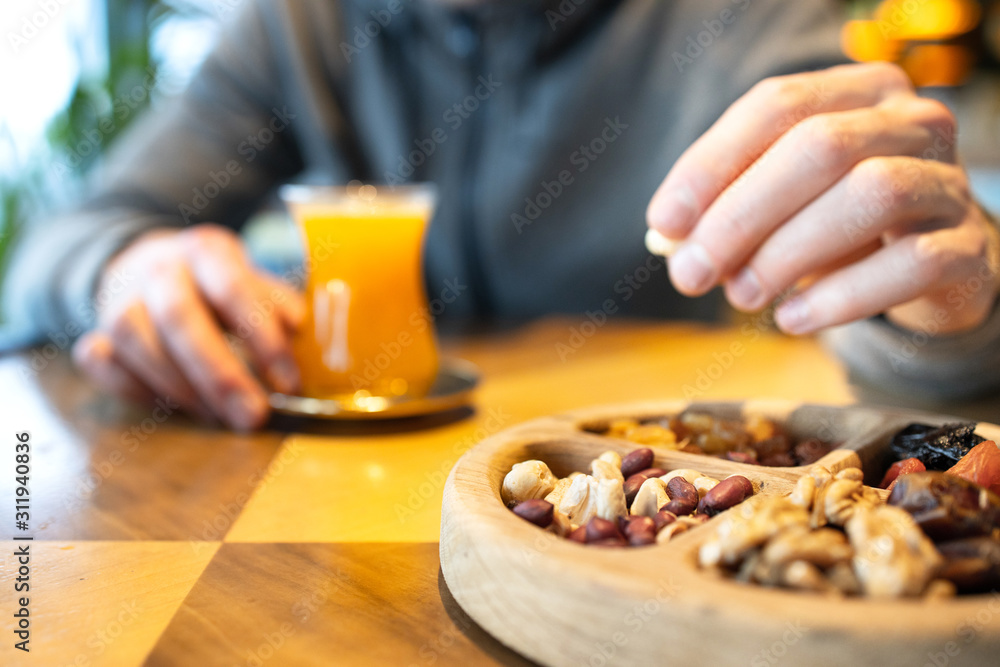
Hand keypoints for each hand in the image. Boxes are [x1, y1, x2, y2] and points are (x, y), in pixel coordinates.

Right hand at [72, 225, 303, 429]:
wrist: (152, 266)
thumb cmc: (218, 285)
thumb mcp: (255, 281)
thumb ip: (276, 304)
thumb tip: (298, 327)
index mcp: (207, 250)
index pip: (233, 289)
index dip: (262, 338)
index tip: (288, 383)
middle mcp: (159, 268)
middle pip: (179, 317)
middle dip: (218, 374)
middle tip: (252, 417)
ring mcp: (119, 297)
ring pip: (133, 338)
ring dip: (179, 387)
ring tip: (219, 417)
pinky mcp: (95, 329)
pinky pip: (98, 360)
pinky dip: (130, 386)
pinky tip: (169, 406)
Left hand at [647, 62, 999, 335]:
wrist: (928, 266)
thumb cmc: (835, 224)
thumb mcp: (779, 204)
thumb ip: (726, 208)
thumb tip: (672, 238)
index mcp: (858, 92)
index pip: (777, 105)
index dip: (711, 164)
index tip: (664, 223)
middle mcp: (912, 121)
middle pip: (820, 146)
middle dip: (740, 215)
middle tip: (691, 274)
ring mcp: (949, 181)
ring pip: (870, 194)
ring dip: (787, 253)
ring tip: (741, 296)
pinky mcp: (969, 247)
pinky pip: (912, 264)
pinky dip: (840, 297)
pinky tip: (792, 319)